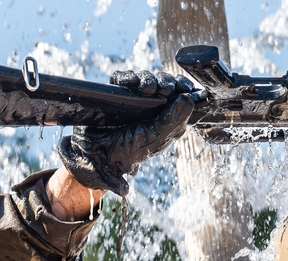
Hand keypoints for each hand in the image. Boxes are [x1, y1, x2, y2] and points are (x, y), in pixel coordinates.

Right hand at [58, 71, 194, 195]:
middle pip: (164, 83)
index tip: (183, 86)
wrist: (98, 155)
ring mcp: (134, 100)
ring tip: (146, 88)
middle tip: (164, 88)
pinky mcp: (117, 94)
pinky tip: (129, 83)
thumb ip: (173, 120)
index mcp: (167, 120)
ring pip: (145, 78)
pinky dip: (127, 77)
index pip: (180, 97)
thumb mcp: (156, 138)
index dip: (183, 87)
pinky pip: (123, 78)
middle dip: (165, 82)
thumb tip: (189, 98)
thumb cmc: (129, 151)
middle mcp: (153, 109)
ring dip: (148, 79)